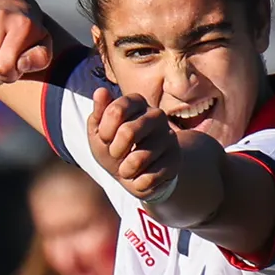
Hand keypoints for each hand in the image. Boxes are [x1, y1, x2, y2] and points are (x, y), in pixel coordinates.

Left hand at [87, 88, 178, 202]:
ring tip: (127, 168)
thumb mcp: (100, 133)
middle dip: (114, 151)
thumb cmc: (116, 148)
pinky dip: (137, 183)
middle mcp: (156, 115)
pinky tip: (141, 177)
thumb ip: (98, 114)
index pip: (116, 111)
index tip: (105, 138)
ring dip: (125, 171)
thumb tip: (100, 91)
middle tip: (115, 155)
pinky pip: (148, 178)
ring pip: (138, 159)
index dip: (104, 132)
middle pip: (128, 132)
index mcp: (136, 102)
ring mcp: (169, 137)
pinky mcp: (175, 160)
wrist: (137, 174)